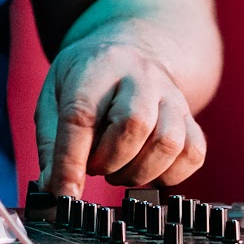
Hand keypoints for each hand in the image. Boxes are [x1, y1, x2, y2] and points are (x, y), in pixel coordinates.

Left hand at [36, 36, 207, 195]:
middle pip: (134, 124)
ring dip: (137, 171)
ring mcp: (172, 96)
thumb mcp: (55, 96)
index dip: (70, 161)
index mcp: (99, 66)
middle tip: (94, 166)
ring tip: (118, 169)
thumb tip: (55, 187)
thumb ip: (51, 142)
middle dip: (108, 161)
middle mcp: (141, 76)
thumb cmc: (88, 80)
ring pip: (168, 142)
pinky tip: (146, 169)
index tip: (63, 193)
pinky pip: (192, 154)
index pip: (82, 115)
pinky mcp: (191, 117)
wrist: (131, 51)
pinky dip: (169, 175)